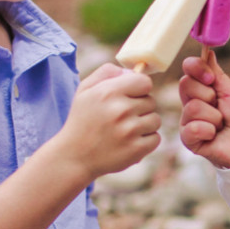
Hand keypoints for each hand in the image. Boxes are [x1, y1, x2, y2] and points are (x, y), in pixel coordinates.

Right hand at [58, 63, 161, 181]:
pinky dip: (146, 141)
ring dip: (144, 125)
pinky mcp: (136, 150)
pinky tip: (129, 142)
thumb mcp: (85, 90)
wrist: (74, 156)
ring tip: (125, 130)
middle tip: (122, 118)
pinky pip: (156, 138)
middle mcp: (121, 110)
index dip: (139, 89)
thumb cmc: (82, 120)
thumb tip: (132, 71)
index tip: (130, 97)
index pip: (145, 82)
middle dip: (140, 108)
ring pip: (155, 120)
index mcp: (109, 92)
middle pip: (151, 101)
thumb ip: (106, 72)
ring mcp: (130, 131)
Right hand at [179, 52, 229, 167]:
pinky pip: (191, 128)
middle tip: (220, 106)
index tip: (211, 78)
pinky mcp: (189, 139)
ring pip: (192, 107)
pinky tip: (214, 135)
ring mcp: (188, 121)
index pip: (187, 69)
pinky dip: (208, 130)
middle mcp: (191, 103)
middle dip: (208, 95)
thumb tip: (207, 51)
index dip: (197, 68)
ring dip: (214, 117)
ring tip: (221, 125)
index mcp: (201, 89)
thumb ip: (216, 73)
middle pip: (185, 84)